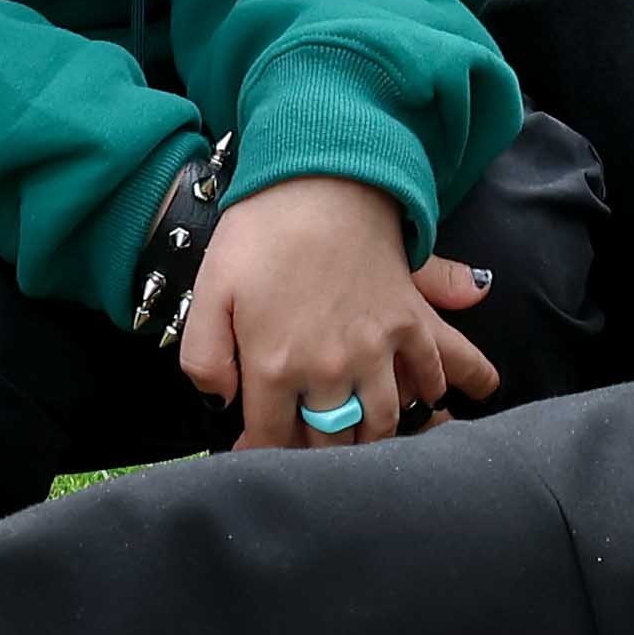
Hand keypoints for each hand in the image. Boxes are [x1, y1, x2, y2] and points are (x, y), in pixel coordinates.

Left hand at [172, 173, 501, 448]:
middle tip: (306, 449)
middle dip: (317, 456)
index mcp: (276, 367)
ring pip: (383, 424)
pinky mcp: (408, 322)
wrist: (319, 178)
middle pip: (331, 441)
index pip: (273, 441)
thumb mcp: (209, 293)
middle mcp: (331, 368)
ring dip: (370, 441)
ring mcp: (376, 348)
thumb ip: (203, 360)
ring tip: (357, 439)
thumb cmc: (258, 233)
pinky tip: (420, 402)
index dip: (263, 456)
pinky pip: (429, 374)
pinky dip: (429, 396)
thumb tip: (222, 402)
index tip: (257, 452)